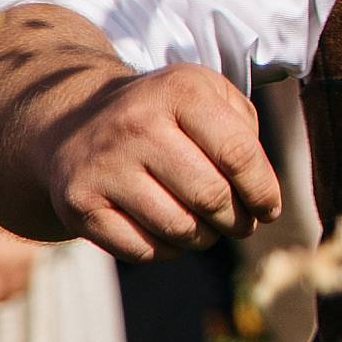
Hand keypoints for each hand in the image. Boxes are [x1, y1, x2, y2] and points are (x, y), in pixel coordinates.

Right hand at [42, 65, 281, 259]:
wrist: (72, 123)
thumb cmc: (160, 114)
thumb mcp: (205, 96)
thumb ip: (245, 131)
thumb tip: (261, 194)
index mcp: (178, 91)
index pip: (239, 154)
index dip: (263, 191)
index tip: (268, 210)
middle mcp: (136, 124)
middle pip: (211, 196)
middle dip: (237, 220)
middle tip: (240, 223)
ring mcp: (104, 165)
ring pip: (180, 228)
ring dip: (204, 238)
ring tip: (205, 226)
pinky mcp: (80, 203)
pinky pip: (143, 250)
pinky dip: (167, 251)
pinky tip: (168, 232)